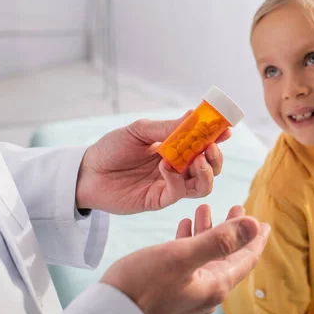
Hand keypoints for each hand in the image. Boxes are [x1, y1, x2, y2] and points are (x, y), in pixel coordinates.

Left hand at [75, 111, 231, 213]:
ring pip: (204, 185)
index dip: (218, 137)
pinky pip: (180, 192)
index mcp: (176, 148)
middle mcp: (179, 167)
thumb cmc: (111, 148)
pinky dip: (178, 179)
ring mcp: (171, 184)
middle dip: (216, 158)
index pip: (205, 143)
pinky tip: (166, 168)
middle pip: (211, 167)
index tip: (226, 130)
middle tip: (211, 148)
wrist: (87, 172)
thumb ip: (167, 127)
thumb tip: (194, 114)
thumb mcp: (139, 131)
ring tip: (197, 160)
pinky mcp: (160, 199)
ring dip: (206, 172)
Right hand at [100, 204, 270, 313]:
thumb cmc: (142, 286)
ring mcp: (188, 292)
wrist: (107, 313)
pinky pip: (187, 262)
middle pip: (228, 254)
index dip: (256, 238)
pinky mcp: (170, 291)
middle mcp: (206, 291)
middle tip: (238, 207)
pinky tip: (182, 225)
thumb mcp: (182, 257)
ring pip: (206, 255)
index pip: (246, 257)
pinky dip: (189, 241)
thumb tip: (254, 224)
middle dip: (233, 229)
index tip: (263, 222)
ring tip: (203, 208)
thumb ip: (220, 240)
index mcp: (215, 283)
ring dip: (208, 230)